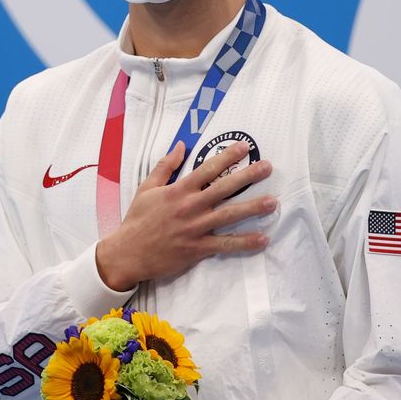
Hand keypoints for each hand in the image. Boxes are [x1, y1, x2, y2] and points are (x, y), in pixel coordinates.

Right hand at [96, 140, 274, 290]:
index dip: (227, 157)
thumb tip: (181, 146)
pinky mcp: (197, 248)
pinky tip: (262, 239)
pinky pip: (225, 245)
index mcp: (178, 190)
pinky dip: (244, 243)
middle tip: (268, 167)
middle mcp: (190, 207)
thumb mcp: (146, 188)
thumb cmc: (137, 220)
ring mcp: (195, 228)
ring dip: (252, 208)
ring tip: (273, 202)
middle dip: (247, 176)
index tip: (244, 147)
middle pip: (224, 188)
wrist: (127, 253)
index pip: (207, 169)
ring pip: (229, 215)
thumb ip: (165, 166)